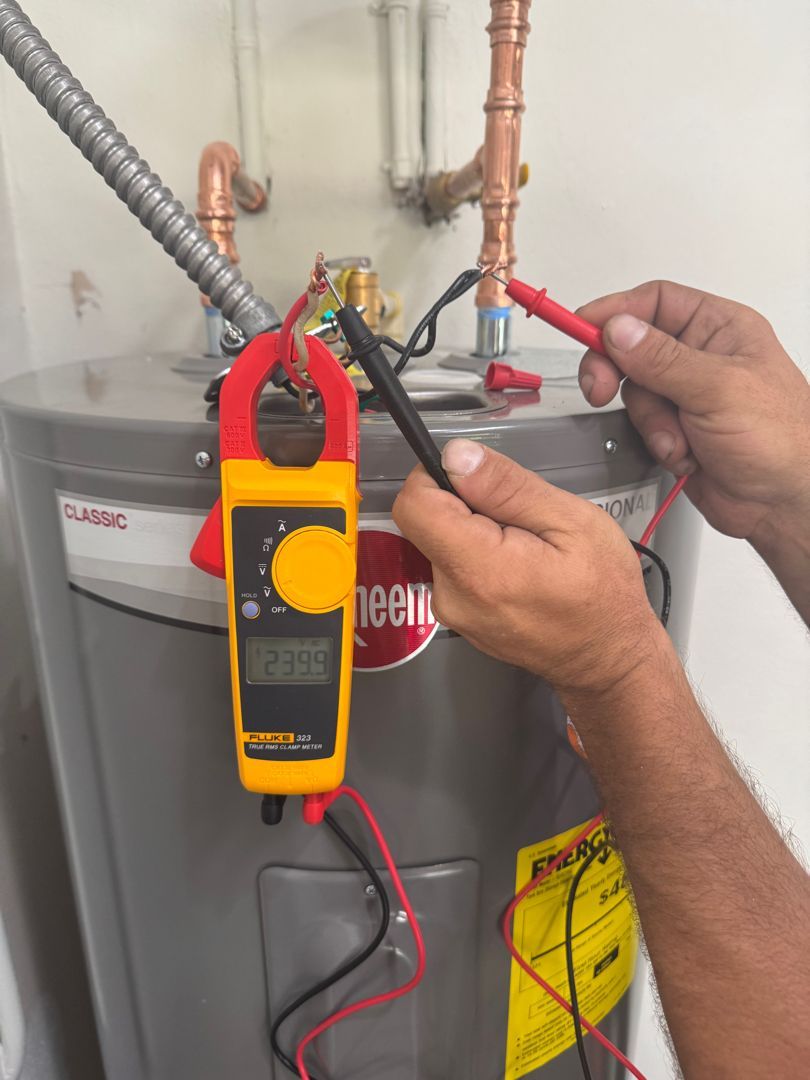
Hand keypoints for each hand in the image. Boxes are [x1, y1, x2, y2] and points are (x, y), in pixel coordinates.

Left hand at [392, 440, 667, 695]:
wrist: (607, 659)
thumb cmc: (603, 593)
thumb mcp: (572, 521)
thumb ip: (508, 487)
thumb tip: (455, 456)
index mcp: (479, 569)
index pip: (413, 506)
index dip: (436, 478)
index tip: (477, 480)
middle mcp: (452, 596)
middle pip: (426, 523)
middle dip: (466, 506)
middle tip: (521, 521)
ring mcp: (451, 613)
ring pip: (439, 543)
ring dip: (474, 532)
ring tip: (525, 547)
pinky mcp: (457, 618)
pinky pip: (451, 568)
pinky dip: (477, 556)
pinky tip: (516, 567)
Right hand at [577, 280, 809, 539]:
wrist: (783, 503)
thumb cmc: (782, 440)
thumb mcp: (718, 389)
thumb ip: (662, 358)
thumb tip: (619, 329)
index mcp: (719, 328)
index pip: (654, 301)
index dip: (615, 311)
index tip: (582, 327)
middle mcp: (700, 356)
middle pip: (632, 346)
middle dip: (615, 371)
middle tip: (600, 388)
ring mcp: (686, 394)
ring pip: (634, 392)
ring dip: (651, 421)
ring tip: (679, 438)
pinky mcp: (675, 429)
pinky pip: (642, 426)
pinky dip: (658, 443)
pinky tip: (686, 454)